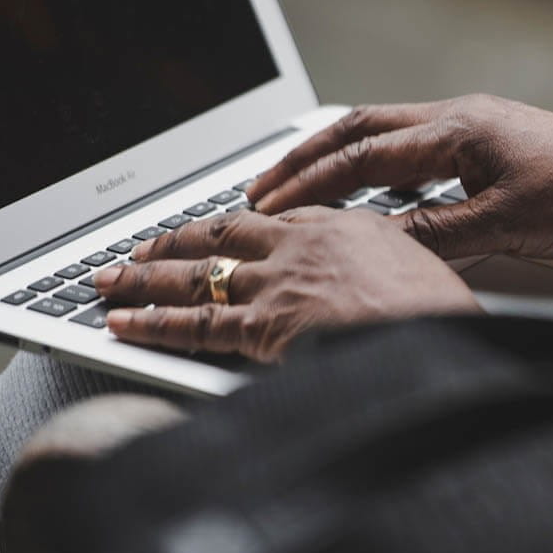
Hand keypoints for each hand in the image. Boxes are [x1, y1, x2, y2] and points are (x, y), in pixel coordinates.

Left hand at [94, 208, 479, 361]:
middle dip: (174, 241)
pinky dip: (152, 323)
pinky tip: (122, 323)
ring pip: (197, 276)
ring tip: (109, 281)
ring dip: (145, 279)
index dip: (236, 225)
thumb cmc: (443, 312)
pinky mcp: (263, 326)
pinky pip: (195, 324)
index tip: (216, 230)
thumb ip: (385, 267)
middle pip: (222, 236)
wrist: (440, 331)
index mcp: (344, 227)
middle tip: (140, 247)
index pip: (276, 220)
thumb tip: (375, 283)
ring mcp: (278, 284)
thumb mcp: (424, 272)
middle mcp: (302, 247)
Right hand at [245, 94, 552, 258]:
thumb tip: (374, 248)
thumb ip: (435, 236)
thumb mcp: (504, 226)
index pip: (362, 155)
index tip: (268, 206)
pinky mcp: (497, 143)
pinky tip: (383, 196)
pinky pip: (424, 149)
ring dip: (345, 158)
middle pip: (363, 128)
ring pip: (392, 134)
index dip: (310, 184)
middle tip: (265, 185)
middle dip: (308, 157)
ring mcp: (480, 126)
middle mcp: (462, 118)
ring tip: (307, 186)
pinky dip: (387, 168)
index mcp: (456, 130)